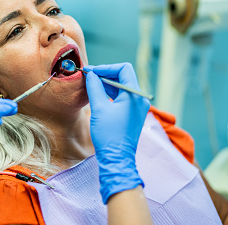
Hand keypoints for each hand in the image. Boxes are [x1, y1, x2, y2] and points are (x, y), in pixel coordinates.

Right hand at [84, 63, 149, 203]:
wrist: (117, 159)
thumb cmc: (109, 134)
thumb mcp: (99, 108)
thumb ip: (95, 87)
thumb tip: (90, 74)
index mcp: (134, 95)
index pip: (123, 69)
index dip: (106, 68)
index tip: (91, 71)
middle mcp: (139, 98)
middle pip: (123, 76)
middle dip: (105, 74)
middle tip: (89, 77)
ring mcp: (138, 107)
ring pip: (122, 87)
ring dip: (107, 84)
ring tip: (91, 85)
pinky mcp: (133, 114)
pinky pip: (122, 97)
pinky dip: (110, 93)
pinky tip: (98, 95)